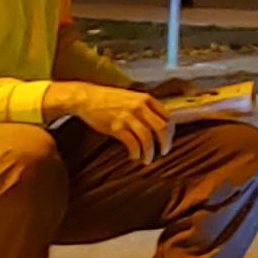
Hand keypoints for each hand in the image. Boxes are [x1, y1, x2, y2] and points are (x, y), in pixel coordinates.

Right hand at [50, 83, 172, 162]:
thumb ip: (145, 107)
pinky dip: (135, 153)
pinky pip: (132, 144)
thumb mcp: (131, 97)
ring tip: (147, 160)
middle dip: (166, 143)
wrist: (86, 98)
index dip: (171, 132)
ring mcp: (128, 117)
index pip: (168, 116)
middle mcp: (140, 107)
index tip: (167, 140)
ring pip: (147, 138)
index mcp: (146, 99)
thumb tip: (157, 123)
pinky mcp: (116, 127)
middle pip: (162, 128)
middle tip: (163, 152)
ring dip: (150, 152)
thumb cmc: (108, 99)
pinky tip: (133, 156)